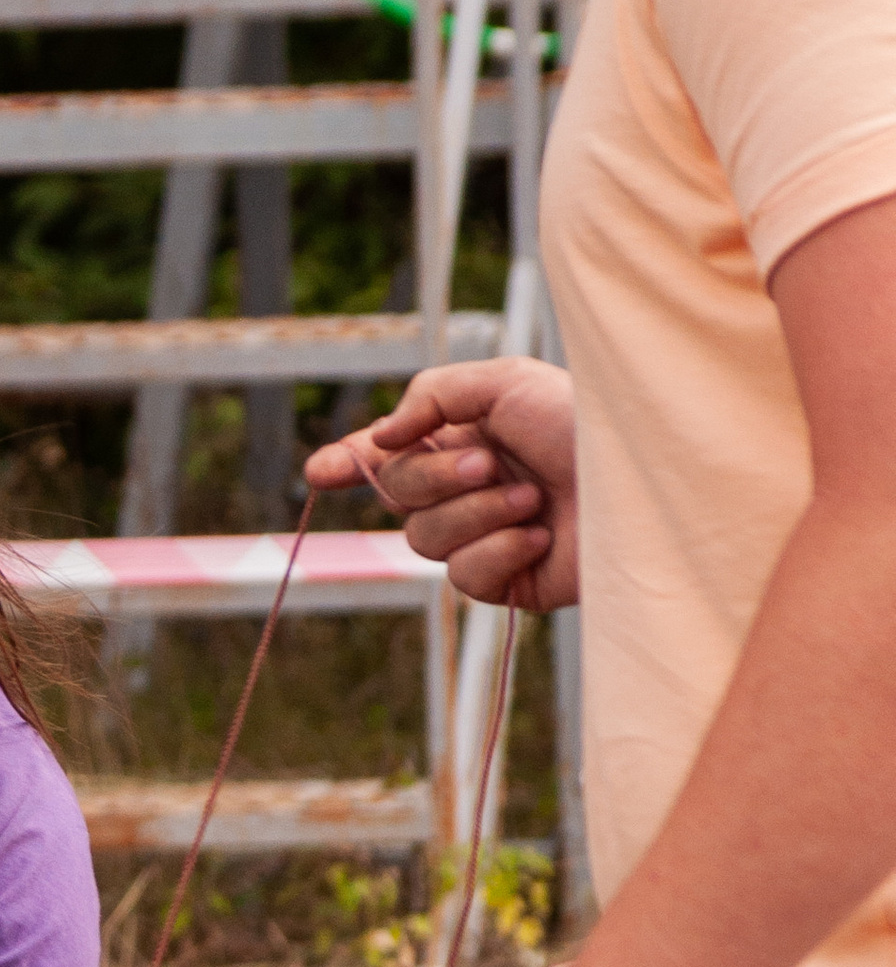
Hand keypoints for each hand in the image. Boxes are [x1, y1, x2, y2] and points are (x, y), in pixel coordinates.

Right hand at [307, 357, 581, 610]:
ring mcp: (484, 537)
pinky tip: (541, 537)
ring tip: (536, 499)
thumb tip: (380, 440)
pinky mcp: (507, 583)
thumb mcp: (506, 383)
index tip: (319, 471)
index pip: (388, 455)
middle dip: (435, 480)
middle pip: (397, 496)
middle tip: (490, 465)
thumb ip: (432, 397)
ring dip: (478, 515)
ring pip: (424, 540)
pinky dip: (499, 552)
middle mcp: (467, 489)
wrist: (647, 479)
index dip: (348, 463)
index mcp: (462, 438)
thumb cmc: (586, 422)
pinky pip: (464, 578)